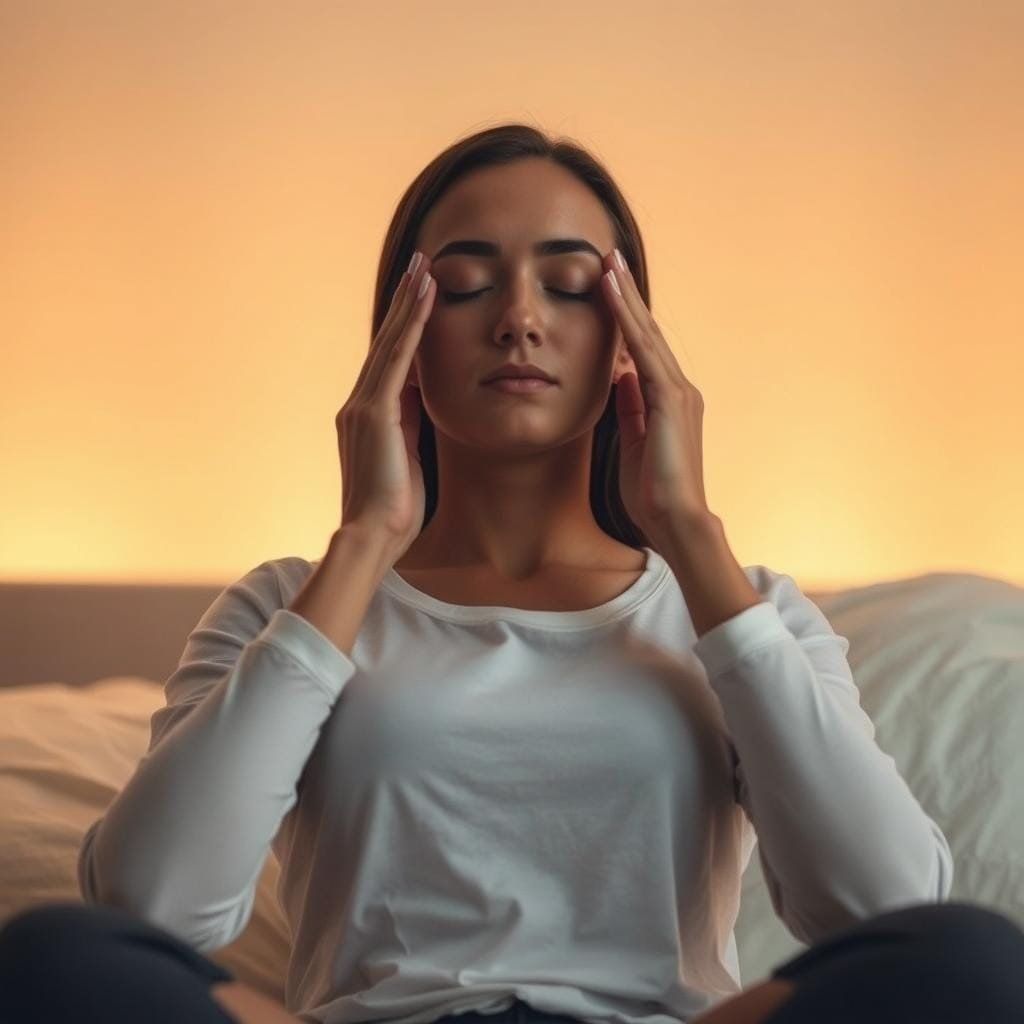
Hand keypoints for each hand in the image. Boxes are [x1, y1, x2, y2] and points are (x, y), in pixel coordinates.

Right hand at [336, 252, 435, 558]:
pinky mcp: (374, 413)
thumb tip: (422, 399)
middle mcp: (359, 404)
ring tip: (425, 268)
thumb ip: (410, 426)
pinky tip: (425, 299)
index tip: (419, 297)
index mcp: (367, 417)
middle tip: (420, 264)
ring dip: (409, 303)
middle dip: (404, 302)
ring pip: (391, 342)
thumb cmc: (395, 510)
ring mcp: (363, 406)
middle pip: (386, 342)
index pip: (389, 361)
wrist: (373, 535)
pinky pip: (398, 359)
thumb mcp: (408, 458)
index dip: (405, 327)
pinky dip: (412, 326)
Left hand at [601, 248, 713, 547]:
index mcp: (668, 400)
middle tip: (609, 256)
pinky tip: (612, 294)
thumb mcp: (633, 442)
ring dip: (626, 295)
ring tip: (608, 262)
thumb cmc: (652, 492)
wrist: (674, 519)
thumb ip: (630, 408)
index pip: (643, 349)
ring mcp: (677, 391)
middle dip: (627, 293)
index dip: (625, 316)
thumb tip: (620, 378)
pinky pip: (643, 350)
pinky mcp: (670, 398)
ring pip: (647, 333)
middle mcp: (678, 389)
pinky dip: (627, 320)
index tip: (608, 286)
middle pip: (648, 331)